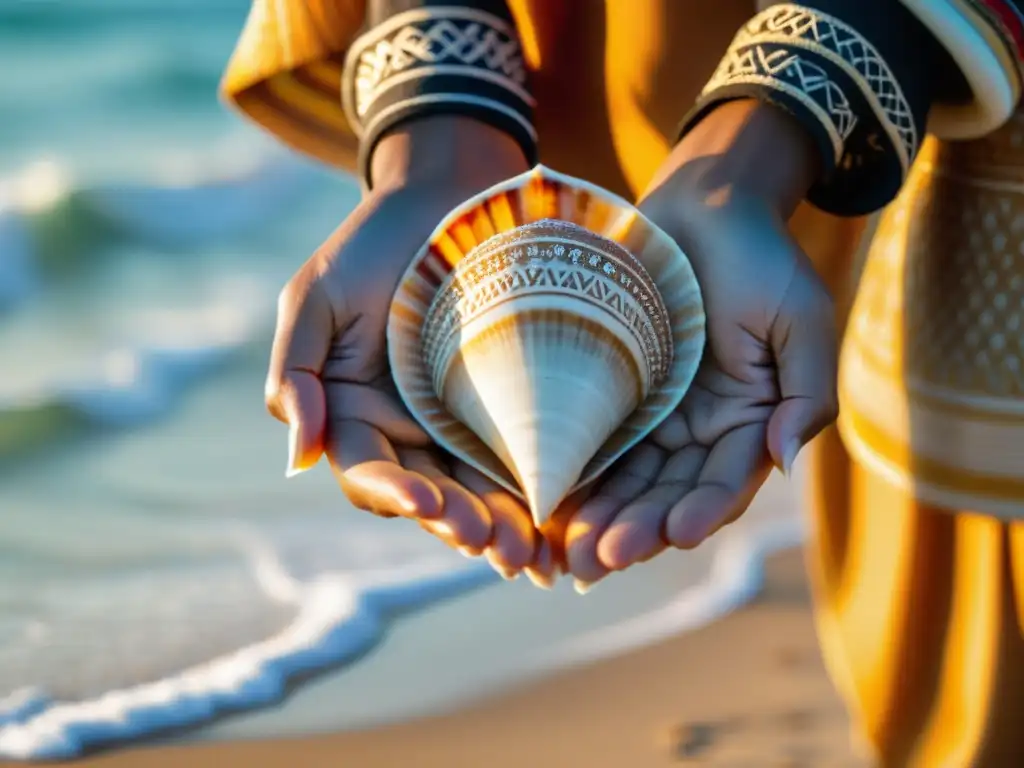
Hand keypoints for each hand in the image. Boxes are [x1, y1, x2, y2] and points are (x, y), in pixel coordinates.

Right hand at [265, 116, 554, 585]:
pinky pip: (521, 455)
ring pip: (478, 487)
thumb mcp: (317, 296)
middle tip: (501, 547)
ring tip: (533, 549)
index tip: (427, 500)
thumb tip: (298, 456)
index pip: (369, 470)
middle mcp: (406, 430)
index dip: (395, 492)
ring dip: (503, 523)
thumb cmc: (373, 242)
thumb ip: (296, 372)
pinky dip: (537, 489)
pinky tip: (562, 515)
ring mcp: (459, 422)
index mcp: (354, 413)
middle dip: (462, 523)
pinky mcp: (510, 409)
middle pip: (431, 494)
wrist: (448, 196)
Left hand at [560, 100, 838, 589]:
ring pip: (625, 483)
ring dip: (599, 521)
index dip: (703, 509)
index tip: (677, 531)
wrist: (700, 205)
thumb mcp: (800, 318)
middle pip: (666, 495)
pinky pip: (592, 446)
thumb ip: (806, 393)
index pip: (726, 481)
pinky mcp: (611, 396)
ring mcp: (653, 416)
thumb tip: (784, 460)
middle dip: (636, 531)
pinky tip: (547, 509)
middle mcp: (698, 430)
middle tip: (598, 562)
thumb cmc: (758, 255)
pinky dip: (574, 480)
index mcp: (748, 421)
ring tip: (568, 555)